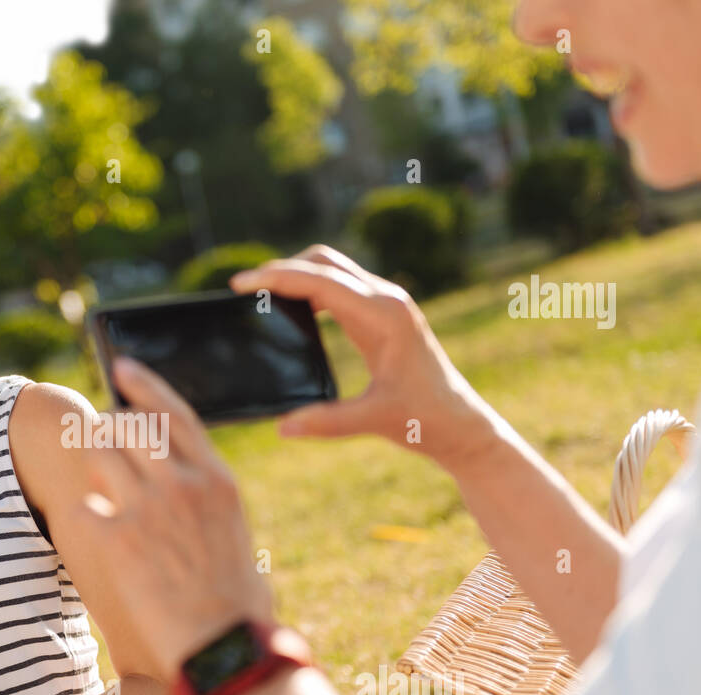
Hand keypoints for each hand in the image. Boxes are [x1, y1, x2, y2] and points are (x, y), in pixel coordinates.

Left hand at [69, 357, 274, 683]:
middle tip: (96, 436)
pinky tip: (95, 536)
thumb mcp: (238, 540)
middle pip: (130, 426)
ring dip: (90, 462)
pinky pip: (84, 507)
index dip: (145, 385)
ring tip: (92, 481)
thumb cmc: (238, 611)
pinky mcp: (116, 539)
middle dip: (108, 427)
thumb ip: (210, 508)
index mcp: (219, 481)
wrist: (223, 653)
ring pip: (100, 453)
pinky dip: (84, 517)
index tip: (122, 368)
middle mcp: (184, 483)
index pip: (176, 413)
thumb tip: (193, 496)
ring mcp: (148, 508)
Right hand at [230, 245, 503, 473]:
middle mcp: (386, 300)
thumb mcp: (376, 420)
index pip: (320, 281)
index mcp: (384, 316)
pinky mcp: (382, 317)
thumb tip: (283, 426)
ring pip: (332, 271)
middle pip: (324, 262)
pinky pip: (339, 290)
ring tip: (261, 297)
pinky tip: (292, 312)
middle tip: (246, 288)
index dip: (277, 277)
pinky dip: (311, 291)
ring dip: (296, 276)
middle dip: (282, 268)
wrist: (461, 424)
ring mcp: (386, 305)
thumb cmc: (426, 420)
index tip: (240, 283)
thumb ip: (328, 422)